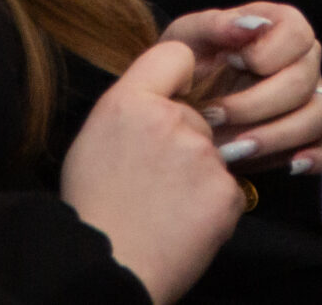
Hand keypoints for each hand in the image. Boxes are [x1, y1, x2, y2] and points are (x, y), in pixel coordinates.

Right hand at [61, 41, 242, 304]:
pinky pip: (226, 186)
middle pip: (197, 114)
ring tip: (166, 203)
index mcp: (129, 102)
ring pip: (213, 152)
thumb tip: (156, 99)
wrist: (111, 268)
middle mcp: (169, 119)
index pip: (175, 54)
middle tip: (156, 177)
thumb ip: (131, 108)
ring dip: (199, 173)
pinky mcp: (226, 190)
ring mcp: (202, 155)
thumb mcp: (95, 138)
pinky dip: (212, 203)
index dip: (178, 75)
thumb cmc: (96, 209)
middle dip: (185, 139)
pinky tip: (184, 220)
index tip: (175, 95)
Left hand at [162, 4, 321, 176]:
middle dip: (257, 104)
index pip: (297, 35)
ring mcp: (309, 99)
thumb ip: (216, 24)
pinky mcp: (307, 135)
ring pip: (317, 117)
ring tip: (237, 148)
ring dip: (277, 136)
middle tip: (217, 115)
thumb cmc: (187, 64)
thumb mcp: (188, 36)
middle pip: (303, 82)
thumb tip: (251, 24)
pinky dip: (317, 156)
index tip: (230, 62)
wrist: (178, 107)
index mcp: (280, 28)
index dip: (265, 54)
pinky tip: (291, 164)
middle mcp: (302, 61)